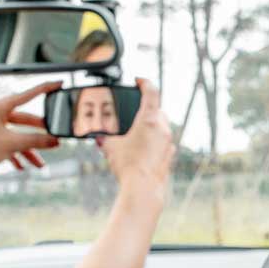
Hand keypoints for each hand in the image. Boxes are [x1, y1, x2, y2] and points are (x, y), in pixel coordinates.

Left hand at [0, 81, 62, 183]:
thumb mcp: (12, 144)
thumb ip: (36, 141)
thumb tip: (54, 141)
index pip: (27, 95)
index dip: (44, 89)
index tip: (57, 84)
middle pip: (23, 119)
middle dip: (38, 133)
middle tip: (53, 138)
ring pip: (16, 134)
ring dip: (28, 149)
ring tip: (39, 162)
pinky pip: (6, 142)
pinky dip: (16, 153)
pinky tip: (22, 166)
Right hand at [100, 79, 174, 205]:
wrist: (143, 188)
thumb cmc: (128, 165)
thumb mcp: (110, 147)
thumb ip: (105, 138)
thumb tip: (99, 138)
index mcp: (149, 119)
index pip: (151, 92)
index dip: (145, 83)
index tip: (139, 80)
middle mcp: (162, 128)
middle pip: (158, 110)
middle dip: (147, 107)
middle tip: (135, 109)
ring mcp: (168, 142)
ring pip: (162, 125)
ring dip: (151, 124)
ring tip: (136, 130)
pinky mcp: (169, 155)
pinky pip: (163, 141)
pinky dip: (155, 139)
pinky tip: (143, 147)